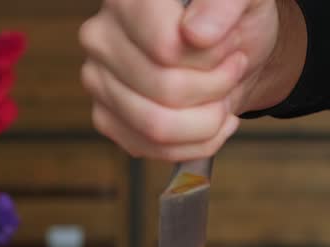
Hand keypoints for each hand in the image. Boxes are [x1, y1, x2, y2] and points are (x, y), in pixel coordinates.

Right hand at [79, 0, 301, 161]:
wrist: (228, 49)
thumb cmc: (231, 18)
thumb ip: (223, 4)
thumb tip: (196, 34)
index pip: (166, 49)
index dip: (212, 60)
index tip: (232, 49)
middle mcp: (100, 35)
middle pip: (165, 90)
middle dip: (215, 91)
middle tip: (232, 72)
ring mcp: (97, 79)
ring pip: (156, 126)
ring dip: (207, 121)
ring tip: (222, 98)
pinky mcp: (105, 116)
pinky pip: (150, 148)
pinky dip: (193, 144)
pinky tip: (209, 121)